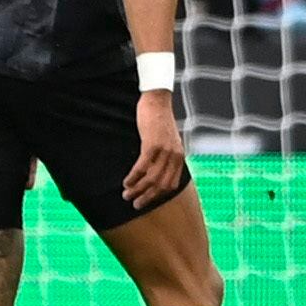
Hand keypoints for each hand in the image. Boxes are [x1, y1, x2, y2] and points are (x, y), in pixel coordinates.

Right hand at [121, 89, 190, 210]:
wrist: (157, 101)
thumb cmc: (159, 120)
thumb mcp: (167, 139)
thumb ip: (165, 155)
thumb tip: (154, 169)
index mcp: (179, 157)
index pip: (171, 184)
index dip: (158, 195)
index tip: (146, 201)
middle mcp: (174, 156)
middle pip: (161, 185)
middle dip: (147, 197)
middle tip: (135, 204)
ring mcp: (165, 151)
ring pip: (151, 178)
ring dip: (138, 189)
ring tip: (126, 194)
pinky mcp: (152, 144)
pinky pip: (142, 166)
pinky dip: (134, 177)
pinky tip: (126, 181)